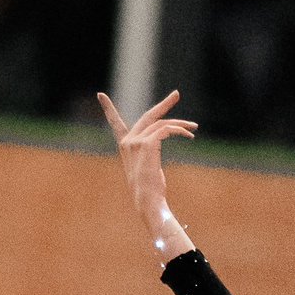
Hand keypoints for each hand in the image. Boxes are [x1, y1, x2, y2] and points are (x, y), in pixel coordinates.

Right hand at [95, 89, 198, 262]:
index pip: (115, 123)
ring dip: (181, 124)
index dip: (108, 109)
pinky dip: (179, 130)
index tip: (100, 95)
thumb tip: (161, 148)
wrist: (147, 200)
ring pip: (162, 123)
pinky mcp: (147, 144)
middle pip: (148, 116)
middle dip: (163, 104)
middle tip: (177, 94)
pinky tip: (189, 136)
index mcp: (125, 147)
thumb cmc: (150, 190)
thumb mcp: (148, 167)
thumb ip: (150, 153)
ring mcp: (135, 142)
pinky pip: (166, 129)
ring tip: (194, 128)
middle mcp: (127, 141)